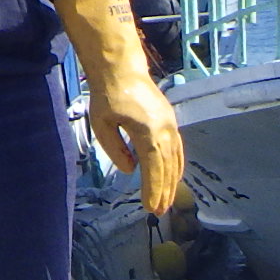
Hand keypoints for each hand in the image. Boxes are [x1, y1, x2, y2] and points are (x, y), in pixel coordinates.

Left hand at [54, 0, 185, 215]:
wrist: (121, 68)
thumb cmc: (108, 95)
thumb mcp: (102, 125)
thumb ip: (116, 151)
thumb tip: (131, 170)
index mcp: (148, 132)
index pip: (153, 168)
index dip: (152, 190)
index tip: (150, 207)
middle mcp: (165, 130)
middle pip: (167, 168)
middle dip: (163, 191)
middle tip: (159, 211)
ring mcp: (170, 125)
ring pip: (175, 160)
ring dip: (171, 182)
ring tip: (166, 201)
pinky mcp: (170, 121)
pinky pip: (177, 150)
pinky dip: (175, 167)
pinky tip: (172, 178)